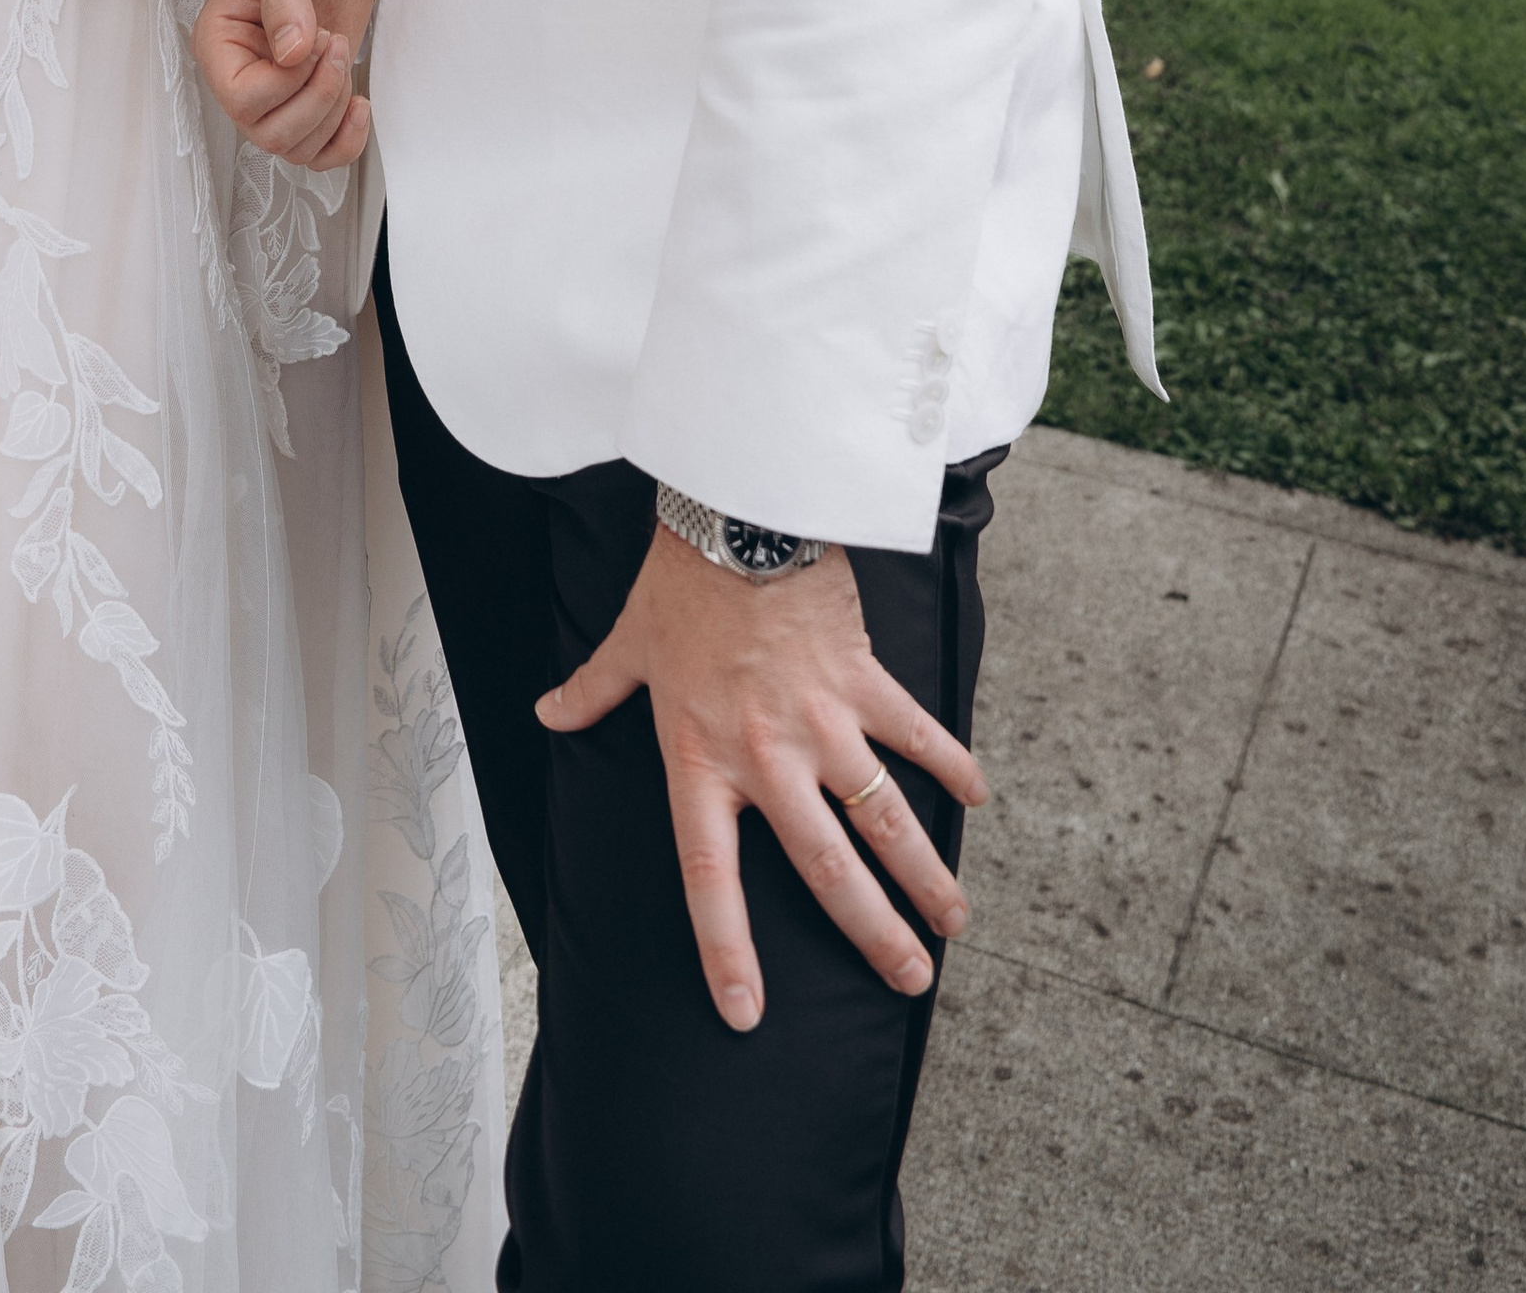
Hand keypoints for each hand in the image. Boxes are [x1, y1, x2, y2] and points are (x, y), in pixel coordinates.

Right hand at [191, 0, 376, 170]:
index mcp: (220, 42)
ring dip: (333, 112)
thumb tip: (289, 53)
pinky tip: (359, 105)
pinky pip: (319, 153)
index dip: (286, 80)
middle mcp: (240, 75)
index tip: (315, 37)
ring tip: (341, 54)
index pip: (240, 98)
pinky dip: (346, 142)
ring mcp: (274, 94)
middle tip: (334, 42)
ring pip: (295, 148)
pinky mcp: (308, 100)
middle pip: (269, 132)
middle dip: (317, 96)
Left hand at [537, 523, 986, 1032]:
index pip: (710, 877)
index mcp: (700, 760)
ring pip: (884, 819)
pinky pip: (914, 734)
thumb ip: (592, 689)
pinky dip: (949, 764)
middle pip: (827, 868)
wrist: (737, 515)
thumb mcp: (628, 643)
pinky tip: (976, 798)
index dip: (725, 948)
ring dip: (923, 874)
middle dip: (874, 934)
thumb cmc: (678, 582)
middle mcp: (765, 758)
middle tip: (910, 980)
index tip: (745, 1011)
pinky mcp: (863, 681)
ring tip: (952, 923)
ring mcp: (822, 723)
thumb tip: (548, 712)